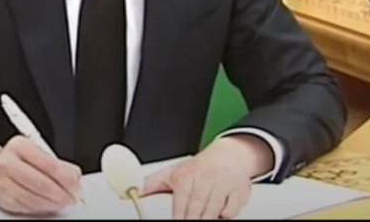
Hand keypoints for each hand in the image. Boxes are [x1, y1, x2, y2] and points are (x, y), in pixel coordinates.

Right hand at [0, 136, 81, 214]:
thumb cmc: (19, 159)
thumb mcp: (36, 151)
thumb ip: (58, 163)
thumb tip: (75, 178)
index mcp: (20, 146)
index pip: (49, 164)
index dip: (67, 178)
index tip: (76, 185)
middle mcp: (8, 163)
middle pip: (42, 184)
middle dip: (62, 194)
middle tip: (72, 197)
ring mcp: (3, 183)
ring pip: (35, 198)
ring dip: (53, 203)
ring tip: (62, 201)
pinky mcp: (3, 199)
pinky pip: (27, 207)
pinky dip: (42, 207)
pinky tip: (49, 204)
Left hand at [138, 135, 271, 218]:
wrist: (229, 154)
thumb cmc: (199, 168)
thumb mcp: (173, 172)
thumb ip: (152, 184)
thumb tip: (130, 192)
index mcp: (186, 177)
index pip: (180, 202)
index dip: (178, 217)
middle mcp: (204, 179)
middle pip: (197, 207)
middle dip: (192, 219)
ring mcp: (223, 184)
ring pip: (214, 208)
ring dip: (208, 217)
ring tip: (203, 220)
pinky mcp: (239, 189)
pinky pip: (233, 206)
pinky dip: (228, 212)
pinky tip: (221, 214)